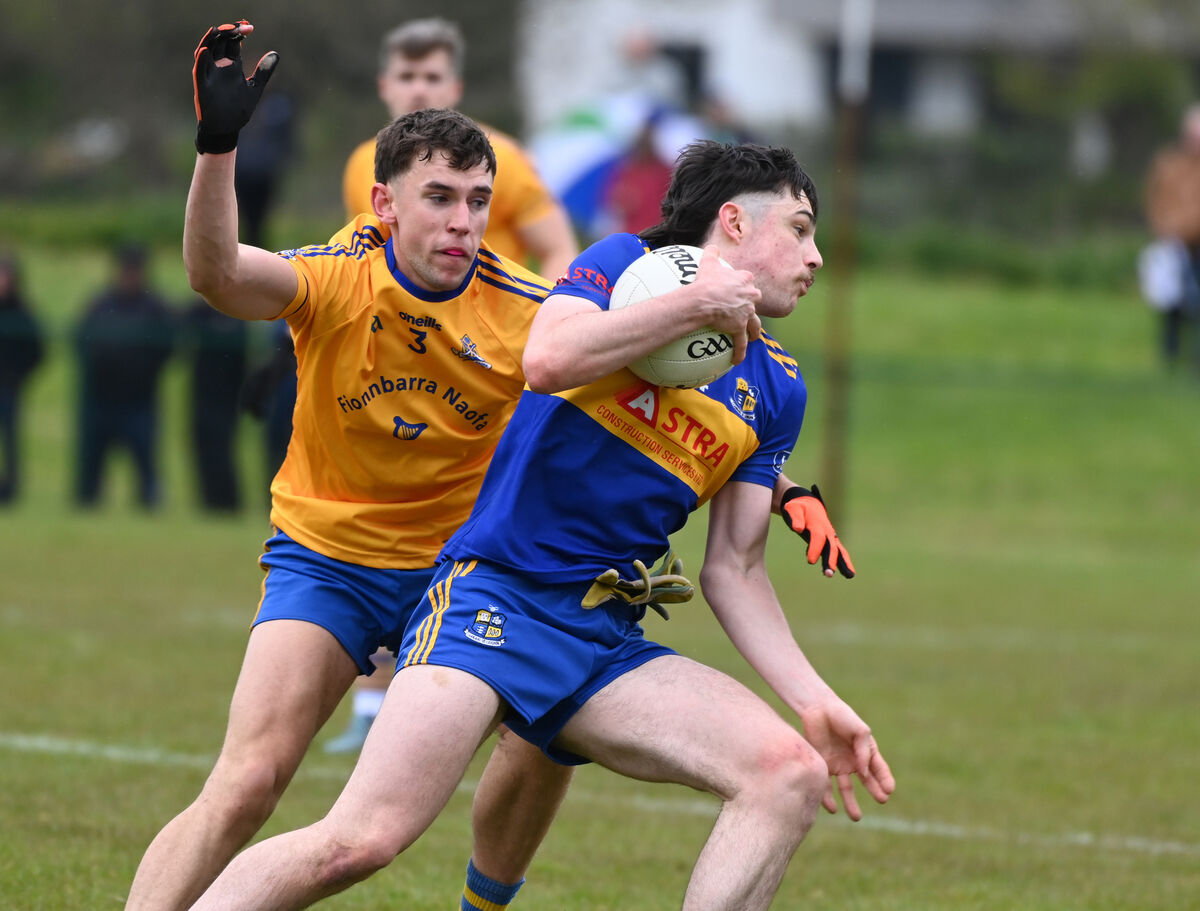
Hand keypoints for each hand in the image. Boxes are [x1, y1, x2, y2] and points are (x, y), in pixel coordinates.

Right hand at [192, 20, 278, 153]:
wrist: (226, 130)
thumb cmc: (237, 109)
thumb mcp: (254, 88)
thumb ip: (264, 71)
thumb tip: (276, 53)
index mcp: (230, 65)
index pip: (232, 42)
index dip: (239, 32)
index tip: (249, 26)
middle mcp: (218, 66)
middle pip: (219, 42)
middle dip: (227, 32)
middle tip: (240, 26)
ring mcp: (209, 75)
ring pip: (206, 51)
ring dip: (211, 40)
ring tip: (220, 29)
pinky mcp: (202, 86)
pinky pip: (199, 70)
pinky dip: (201, 59)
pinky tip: (206, 49)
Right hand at [692, 245, 760, 364]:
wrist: (704, 299)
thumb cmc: (705, 281)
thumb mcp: (708, 262)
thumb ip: (712, 252)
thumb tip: (711, 246)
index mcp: (744, 280)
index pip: (749, 281)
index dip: (745, 285)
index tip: (741, 289)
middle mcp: (750, 296)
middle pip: (756, 300)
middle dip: (753, 306)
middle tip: (748, 311)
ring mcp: (747, 312)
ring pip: (755, 323)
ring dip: (754, 330)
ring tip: (754, 336)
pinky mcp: (740, 327)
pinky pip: (741, 342)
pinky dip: (740, 352)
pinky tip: (737, 360)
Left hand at [780, 483, 854, 577]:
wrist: (808, 503)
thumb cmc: (798, 507)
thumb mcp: (793, 508)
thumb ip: (795, 518)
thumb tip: (798, 528)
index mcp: (816, 523)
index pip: (817, 537)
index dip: (814, 548)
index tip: (810, 561)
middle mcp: (826, 531)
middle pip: (830, 546)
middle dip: (831, 560)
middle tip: (829, 573)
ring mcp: (831, 535)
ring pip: (838, 550)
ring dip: (843, 563)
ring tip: (849, 576)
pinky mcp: (831, 540)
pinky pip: (839, 551)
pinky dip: (844, 561)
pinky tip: (848, 574)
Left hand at [798, 699, 894, 820]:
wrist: (818, 708)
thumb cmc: (842, 716)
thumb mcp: (859, 730)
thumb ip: (863, 751)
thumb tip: (864, 772)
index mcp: (866, 751)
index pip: (879, 768)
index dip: (885, 779)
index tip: (889, 790)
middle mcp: (853, 761)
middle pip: (866, 781)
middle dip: (874, 791)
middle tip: (882, 801)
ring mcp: (838, 764)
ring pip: (846, 788)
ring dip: (850, 802)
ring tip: (856, 817)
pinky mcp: (822, 765)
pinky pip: (826, 785)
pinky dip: (828, 798)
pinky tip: (833, 808)